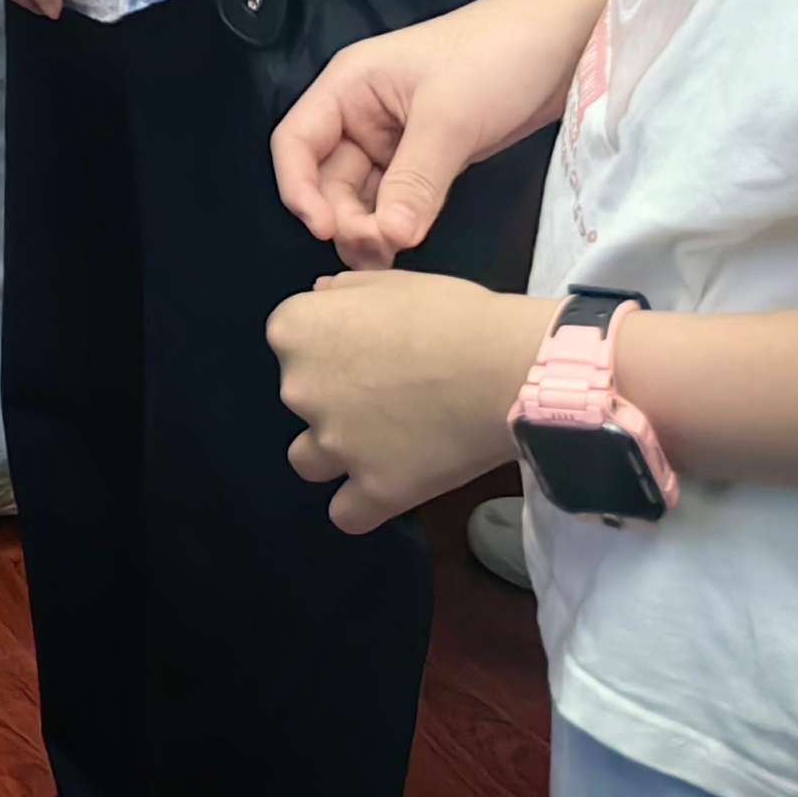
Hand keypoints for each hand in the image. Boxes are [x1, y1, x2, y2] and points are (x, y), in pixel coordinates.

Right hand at [272, 4, 580, 268]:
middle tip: (377, 249)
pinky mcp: (430, 155)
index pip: (296, 142)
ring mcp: (397, 136)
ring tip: (391, 255)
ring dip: (370, 225)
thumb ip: (414, 182)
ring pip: (362, 193)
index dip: (298, 188)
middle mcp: (363, 112)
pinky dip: (398, 221)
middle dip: (344, 215)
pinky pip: (398, 196)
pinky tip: (407, 243)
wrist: (566, 43)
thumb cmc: (498, 55)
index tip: (324, 229)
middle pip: (327, 176)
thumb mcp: (450, 118)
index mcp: (350, 86)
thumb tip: (388, 238)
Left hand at [273, 271, 546, 533]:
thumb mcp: (390, 282)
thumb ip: (343, 292)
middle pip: (301, 400)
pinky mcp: (373, 491)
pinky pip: (346, 514)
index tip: (369, 350)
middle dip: (334, 399)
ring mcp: (334, 444)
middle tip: (389, 394)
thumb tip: (321, 297)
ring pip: (309, 461)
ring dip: (336, 454)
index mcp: (295, 330)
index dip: (329, 347)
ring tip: (386, 444)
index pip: (291, 342)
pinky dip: (363, 505)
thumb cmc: (452, 314)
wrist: (506, 368)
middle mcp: (298, 388)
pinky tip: (390, 487)